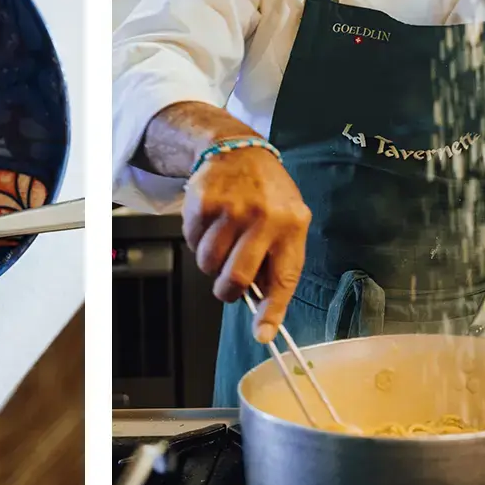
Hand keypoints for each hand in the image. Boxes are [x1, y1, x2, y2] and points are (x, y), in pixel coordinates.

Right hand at [182, 146, 310, 343]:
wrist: (240, 150)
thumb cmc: (268, 195)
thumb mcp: (288, 221)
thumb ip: (278, 260)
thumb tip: (263, 308)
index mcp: (292, 226)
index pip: (283, 278)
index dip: (272, 311)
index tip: (262, 334)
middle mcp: (264, 217)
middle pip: (237, 277)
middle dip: (227, 291)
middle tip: (226, 288)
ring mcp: (231, 208)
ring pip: (209, 263)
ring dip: (210, 264)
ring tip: (220, 245)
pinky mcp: (204, 202)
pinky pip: (192, 242)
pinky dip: (197, 241)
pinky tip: (210, 224)